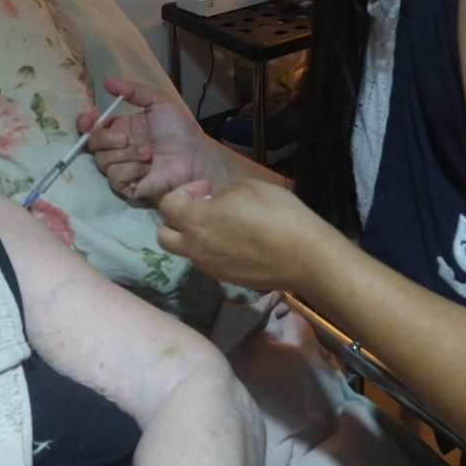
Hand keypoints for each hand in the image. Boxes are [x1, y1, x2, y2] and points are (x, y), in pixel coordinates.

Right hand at [78, 76, 225, 200]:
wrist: (195, 154)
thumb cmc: (179, 128)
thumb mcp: (158, 101)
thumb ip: (132, 91)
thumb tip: (106, 81)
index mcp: (120, 127)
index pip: (91, 127)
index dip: (85, 123)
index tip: (90, 119)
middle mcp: (117, 148)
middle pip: (92, 144)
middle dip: (105, 140)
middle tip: (126, 138)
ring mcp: (122, 167)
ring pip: (102, 162)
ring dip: (125, 155)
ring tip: (148, 153)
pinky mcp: (128, 186)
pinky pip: (115, 179)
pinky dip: (130, 171)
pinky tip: (147, 168)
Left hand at [157, 178, 320, 290]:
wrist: (302, 254)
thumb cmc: (273, 212)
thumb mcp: (245, 186)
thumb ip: (221, 194)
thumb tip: (215, 203)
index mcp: (194, 221)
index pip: (166, 205)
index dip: (182, 191)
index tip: (206, 188)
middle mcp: (194, 248)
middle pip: (164, 236)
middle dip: (175, 220)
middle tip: (202, 209)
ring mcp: (210, 268)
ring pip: (187, 252)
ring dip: (195, 237)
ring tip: (223, 226)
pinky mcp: (227, 279)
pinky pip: (209, 263)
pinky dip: (214, 251)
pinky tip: (239, 242)